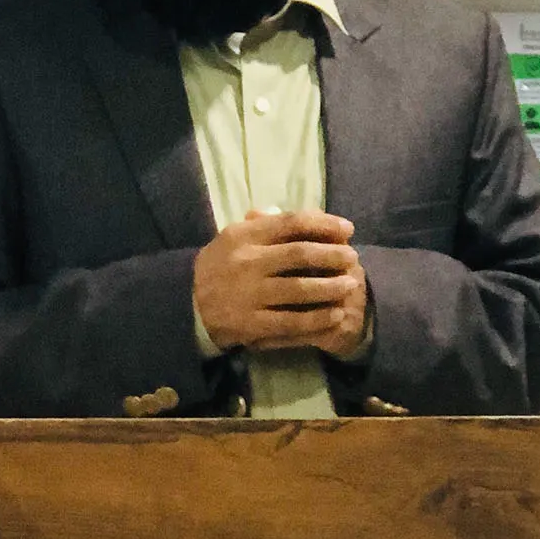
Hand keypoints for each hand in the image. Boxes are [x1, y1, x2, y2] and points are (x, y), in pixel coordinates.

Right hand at [194, 209, 371, 359]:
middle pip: (300, 254)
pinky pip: (292, 321)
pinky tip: (335, 314)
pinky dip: (317, 318)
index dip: (324, 224)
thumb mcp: (234, 237)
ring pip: (300, 289)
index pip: (291, 223)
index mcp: (243, 235)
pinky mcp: (251, 323)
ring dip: (330, 287)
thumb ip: (268, 224)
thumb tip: (313, 215)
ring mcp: (249, 295)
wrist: (187, 305)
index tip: (348, 228)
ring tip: (350, 284)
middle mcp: (246, 262)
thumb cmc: (220, 266)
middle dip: (332, 254)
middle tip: (352, 257)